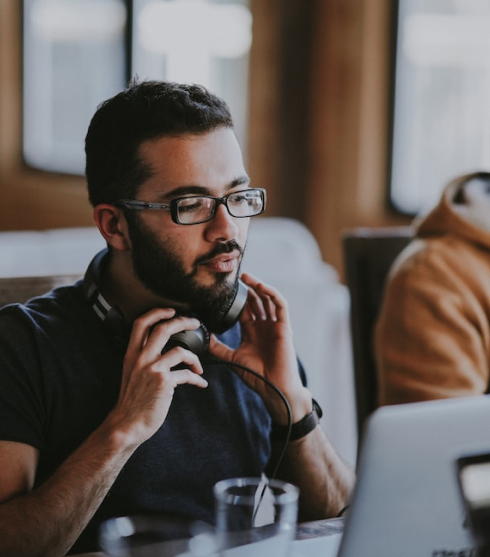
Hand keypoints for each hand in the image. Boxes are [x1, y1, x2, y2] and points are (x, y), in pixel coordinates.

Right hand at [108, 308, 207, 446]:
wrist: (127, 424)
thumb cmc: (132, 401)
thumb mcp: (131, 374)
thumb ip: (143, 359)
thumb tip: (163, 351)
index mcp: (132, 354)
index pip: (141, 324)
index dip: (157, 312)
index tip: (171, 311)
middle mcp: (141, 358)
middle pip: (163, 328)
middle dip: (183, 321)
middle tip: (194, 322)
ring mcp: (152, 369)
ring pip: (180, 350)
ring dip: (195, 358)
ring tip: (199, 366)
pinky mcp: (164, 382)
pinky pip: (187, 375)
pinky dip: (197, 379)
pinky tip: (201, 383)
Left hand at [209, 273, 310, 423]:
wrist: (274, 387)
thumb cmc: (256, 375)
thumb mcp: (232, 358)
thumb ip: (218, 347)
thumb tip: (203, 337)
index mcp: (252, 332)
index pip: (245, 309)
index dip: (236, 298)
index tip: (224, 288)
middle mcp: (264, 326)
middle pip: (256, 301)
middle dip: (247, 288)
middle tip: (235, 277)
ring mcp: (274, 325)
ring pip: (268, 299)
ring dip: (258, 286)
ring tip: (246, 277)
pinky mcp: (284, 326)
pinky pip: (280, 305)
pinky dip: (272, 294)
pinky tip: (261, 287)